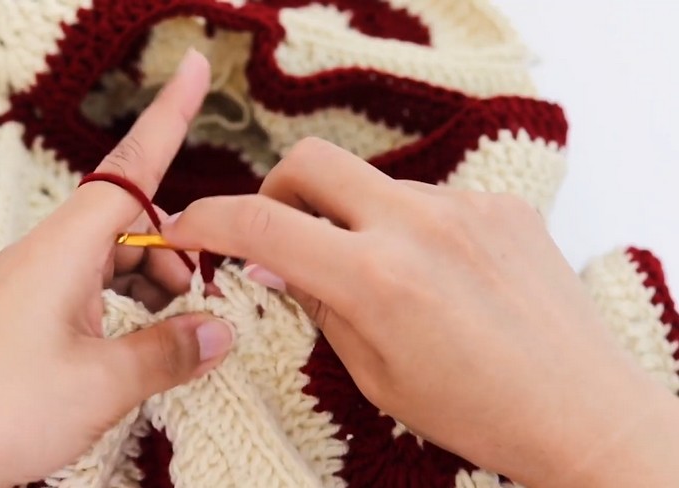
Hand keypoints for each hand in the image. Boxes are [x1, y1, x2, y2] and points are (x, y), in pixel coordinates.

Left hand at [0, 49, 232, 486]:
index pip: (129, 170)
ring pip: (106, 260)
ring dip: (147, 284)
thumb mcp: (104, 384)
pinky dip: (120, 307)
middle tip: (202, 301)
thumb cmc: (2, 413)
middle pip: (125, 222)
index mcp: (61, 251)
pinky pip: (84, 290)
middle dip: (173, 250)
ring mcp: (28, 287)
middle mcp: (41, 257)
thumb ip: (169, 350)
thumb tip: (220, 331)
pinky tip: (133, 347)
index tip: (194, 70)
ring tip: (171, 334)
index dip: (168, 119)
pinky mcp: (20, 319)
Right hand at [161, 137, 678, 486]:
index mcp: (376, 279)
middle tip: (283, 237)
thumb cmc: (477, 412)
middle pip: (310, 161)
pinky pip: (426, 198)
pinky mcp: (499, 205)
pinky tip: (435, 276)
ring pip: (371, 184)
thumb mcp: (373, 373)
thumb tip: (269, 262)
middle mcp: (418, 225)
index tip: (187, 227)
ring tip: (379, 276)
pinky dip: (407, 228)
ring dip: (350, 218)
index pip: (262, 223)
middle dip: (277, 191)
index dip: (207, 219)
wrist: (581, 411)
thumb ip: (316, 303)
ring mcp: (464, 207)